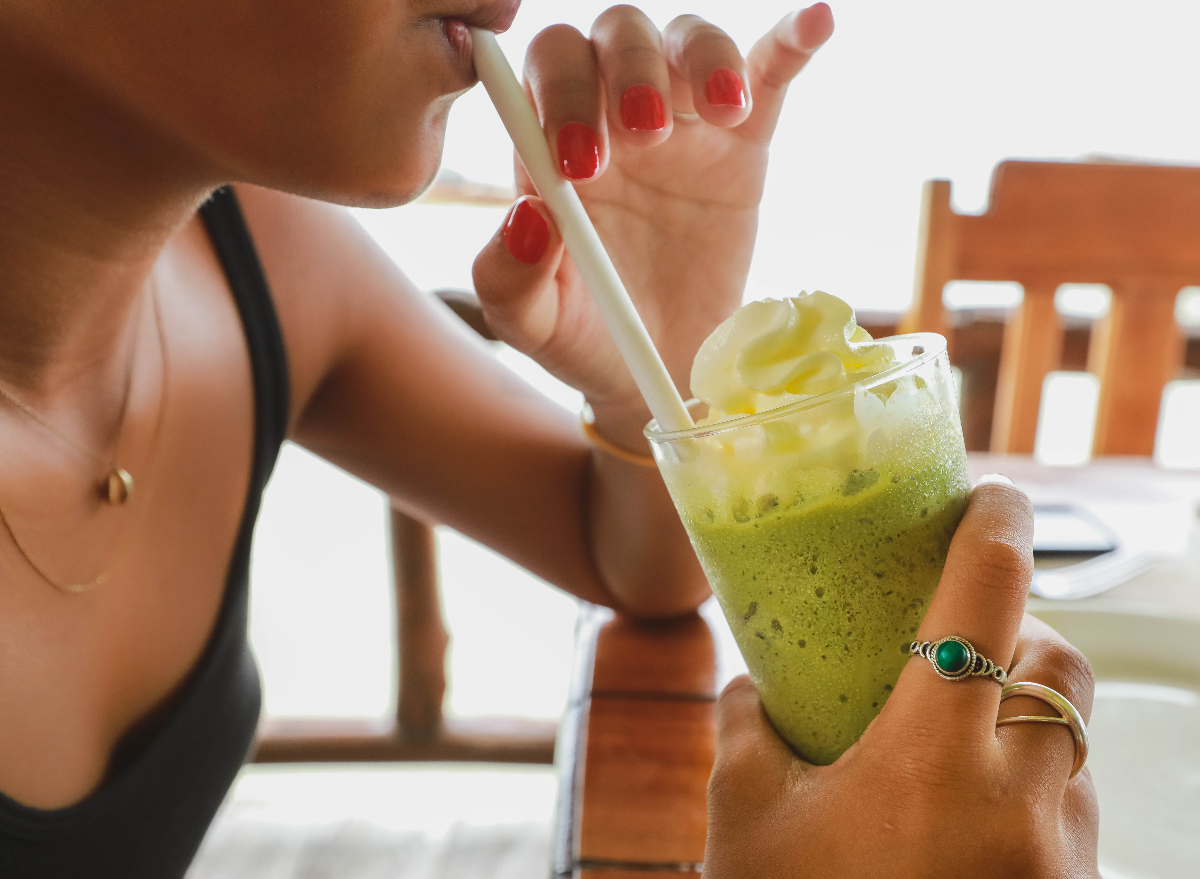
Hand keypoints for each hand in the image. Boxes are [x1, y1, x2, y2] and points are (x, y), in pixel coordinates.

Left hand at [472, 4, 834, 446]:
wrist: (660, 369)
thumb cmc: (586, 338)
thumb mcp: (533, 325)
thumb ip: (508, 277)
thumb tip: (526, 216)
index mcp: (554, 147)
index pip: (548, 73)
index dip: (561, 94)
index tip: (580, 163)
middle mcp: (613, 116)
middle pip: (616, 39)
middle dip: (630, 71)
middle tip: (643, 140)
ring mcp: (681, 124)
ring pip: (686, 39)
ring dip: (702, 57)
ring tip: (719, 111)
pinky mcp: (743, 142)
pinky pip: (769, 74)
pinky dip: (791, 43)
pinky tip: (815, 22)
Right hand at [704, 482, 1100, 877]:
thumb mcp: (749, 819)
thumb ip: (746, 735)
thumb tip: (745, 687)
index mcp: (929, 764)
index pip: (988, 598)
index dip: (997, 526)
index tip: (993, 497)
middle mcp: (1016, 806)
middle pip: (1059, 665)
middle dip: (1019, 633)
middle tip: (958, 641)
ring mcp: (1058, 858)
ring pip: (1072, 744)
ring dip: (1022, 716)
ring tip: (955, 736)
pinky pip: (1071, 814)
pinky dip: (1030, 789)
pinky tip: (967, 812)